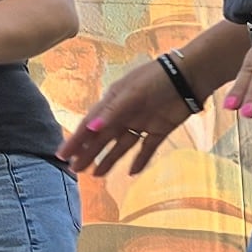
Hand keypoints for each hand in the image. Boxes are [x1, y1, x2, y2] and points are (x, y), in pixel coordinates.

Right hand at [69, 59, 195, 176]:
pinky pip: (147, 148)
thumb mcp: (131, 93)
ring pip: (122, 145)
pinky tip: (131, 173)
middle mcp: (124, 114)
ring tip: (97, 175)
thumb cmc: (155, 80)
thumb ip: (112, 112)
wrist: (188, 77)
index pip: (90, 124)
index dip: (76, 141)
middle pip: (103, 138)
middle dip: (89, 154)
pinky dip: (140, 160)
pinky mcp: (160, 129)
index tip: (62, 156)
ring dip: (110, 159)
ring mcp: (141, 123)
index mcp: (112, 103)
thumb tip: (91, 129)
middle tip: (77, 170)